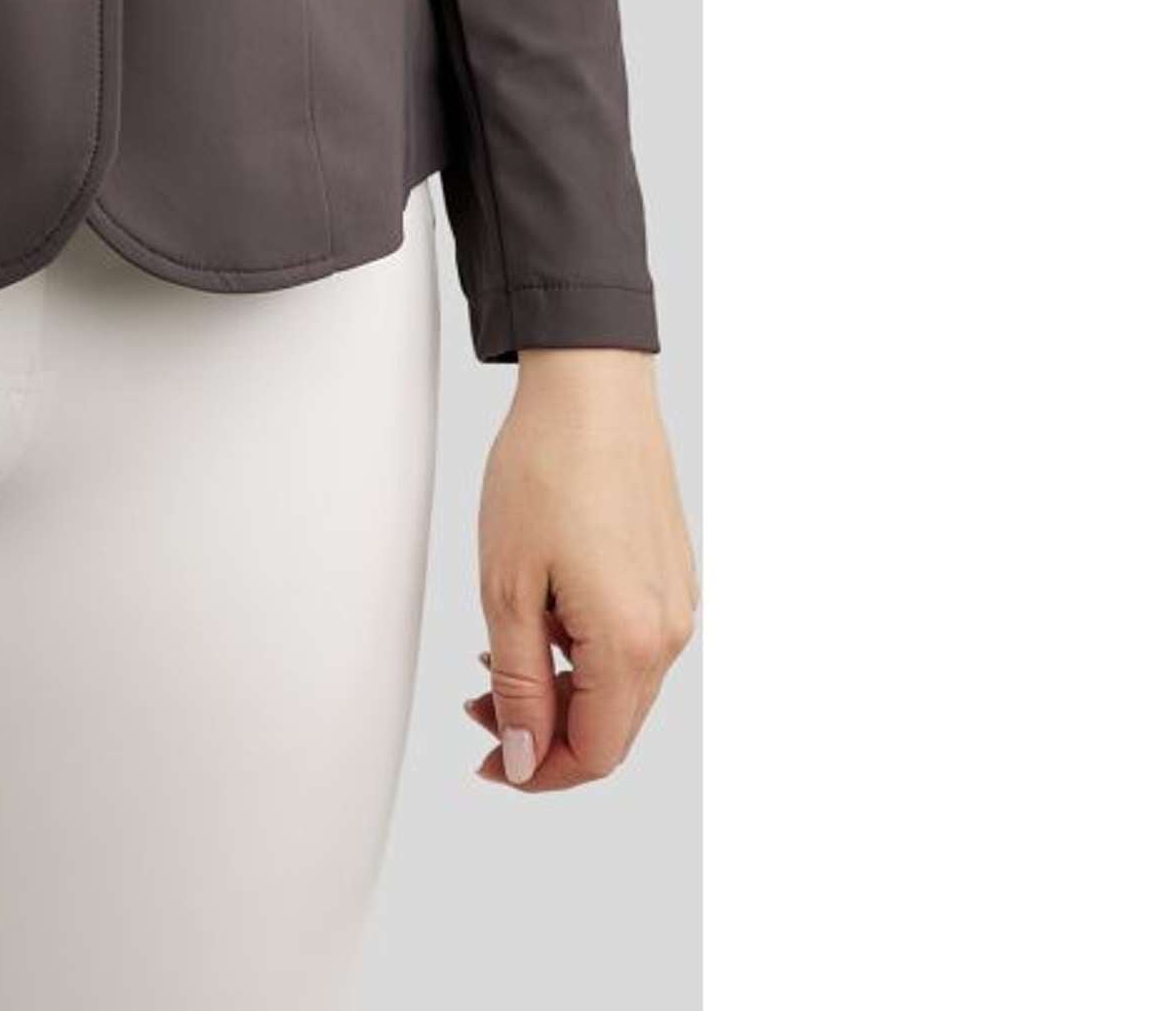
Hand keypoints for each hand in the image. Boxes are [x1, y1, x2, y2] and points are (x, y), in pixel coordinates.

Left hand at [463, 348, 695, 792]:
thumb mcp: (508, 586)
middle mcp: (668, 633)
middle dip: (544, 733)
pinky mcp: (671, 575)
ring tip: (499, 652)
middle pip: (611, 728)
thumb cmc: (545, 468)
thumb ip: (519, 683)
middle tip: (480, 706)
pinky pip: (631, 643)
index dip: (538, 771)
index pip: (595, 753)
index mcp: (631, 643)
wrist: (591, 385)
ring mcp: (676, 602)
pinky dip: (584, 651)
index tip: (491, 760)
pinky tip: (540, 617)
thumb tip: (523, 757)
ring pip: (620, 687)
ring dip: (561, 690)